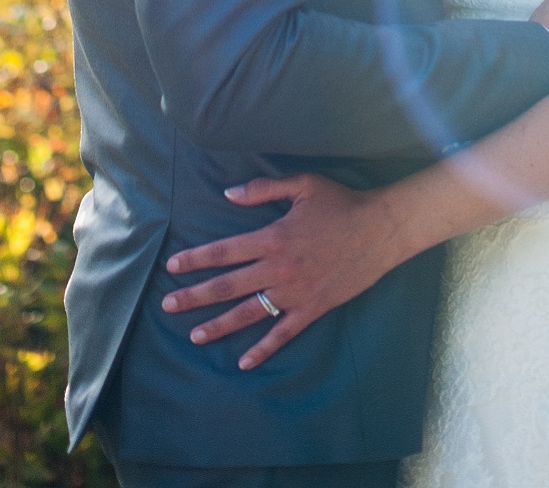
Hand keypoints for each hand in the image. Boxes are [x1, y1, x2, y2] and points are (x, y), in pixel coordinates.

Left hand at [160, 173, 404, 368]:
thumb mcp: (303, 185)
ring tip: (195, 336)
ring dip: (219, 325)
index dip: (196, 259)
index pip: (225, 251)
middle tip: (168, 306)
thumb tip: (228, 194)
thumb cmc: (341, 203)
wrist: (380, 229)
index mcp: (272, 237)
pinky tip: (244, 362)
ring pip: (248, 313)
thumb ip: (264, 189)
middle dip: (195, 296)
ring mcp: (294, 292)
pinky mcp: (312, 308)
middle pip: (228, 286)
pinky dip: (263, 349)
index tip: (173, 267)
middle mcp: (278, 268)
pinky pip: (283, 333)